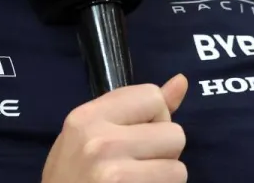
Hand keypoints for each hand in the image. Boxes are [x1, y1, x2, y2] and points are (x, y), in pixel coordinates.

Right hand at [41, 73, 188, 182]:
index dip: (154, 117)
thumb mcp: (89, 134)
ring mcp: (114, 174)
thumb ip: (134, 108)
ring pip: (178, 169)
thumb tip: (182, 80)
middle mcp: (100, 142)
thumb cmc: (72, 176)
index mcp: (87, 117)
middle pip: (174, 134)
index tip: (136, 135)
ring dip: (164, 178)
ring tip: (137, 181)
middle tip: (136, 165)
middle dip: (163, 151)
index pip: (152, 96)